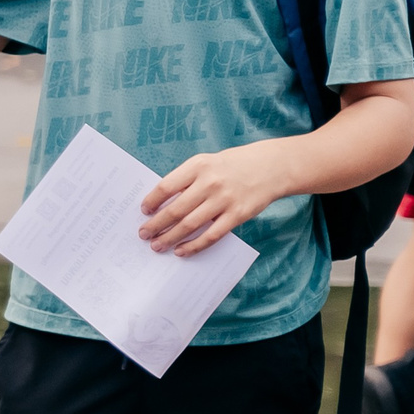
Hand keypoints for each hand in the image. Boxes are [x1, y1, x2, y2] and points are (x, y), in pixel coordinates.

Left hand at [139, 144, 285, 255]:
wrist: (270, 167)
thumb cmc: (231, 166)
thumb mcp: (205, 163)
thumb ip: (186, 180)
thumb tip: (159, 204)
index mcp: (197, 166)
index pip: (166, 187)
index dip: (152, 201)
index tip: (143, 211)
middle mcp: (209, 183)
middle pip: (175, 209)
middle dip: (155, 225)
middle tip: (143, 234)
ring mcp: (224, 200)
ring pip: (190, 225)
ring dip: (170, 238)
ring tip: (157, 245)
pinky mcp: (237, 215)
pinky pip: (211, 235)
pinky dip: (194, 246)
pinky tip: (181, 251)